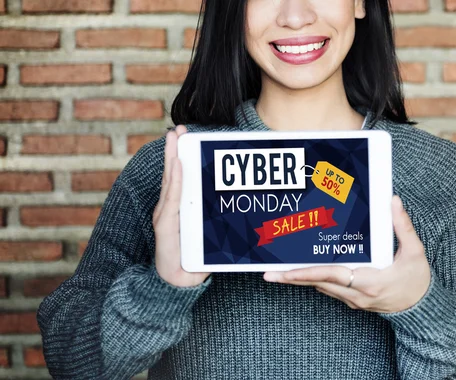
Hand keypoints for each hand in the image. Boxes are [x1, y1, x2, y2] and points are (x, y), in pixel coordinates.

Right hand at [153, 125, 210, 287]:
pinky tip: (178, 166)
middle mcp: (171, 208)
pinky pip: (172, 199)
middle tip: (179, 129)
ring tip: (174, 138)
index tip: (186, 136)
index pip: (181, 178)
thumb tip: (242, 209)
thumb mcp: (212, 237)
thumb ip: (219, 223)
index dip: (182, 157)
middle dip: (175, 150)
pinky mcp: (166, 225)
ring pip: (171, 182)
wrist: (179, 284)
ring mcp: (166, 215)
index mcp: (181, 209)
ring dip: (173, 158)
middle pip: (174, 174)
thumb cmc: (196, 261)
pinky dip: (175, 181)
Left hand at [263, 195, 430, 312]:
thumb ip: (402, 226)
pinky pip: (329, 289)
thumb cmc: (417, 281)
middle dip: (292, 278)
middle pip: (318, 283)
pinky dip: (315, 279)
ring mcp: (353, 300)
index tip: (285, 272)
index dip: (306, 272)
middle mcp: (356, 294)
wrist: (423, 310)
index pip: (331, 275)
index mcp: (369, 281)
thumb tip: (392, 201)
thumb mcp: (415, 253)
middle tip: (268, 273)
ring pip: (321, 287)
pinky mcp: (353, 301)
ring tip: (279, 271)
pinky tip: (304, 271)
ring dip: (300, 279)